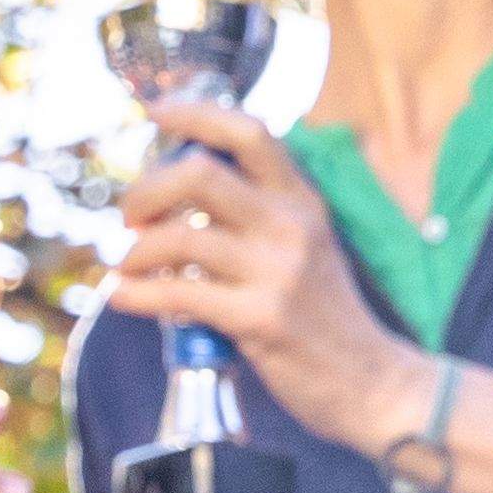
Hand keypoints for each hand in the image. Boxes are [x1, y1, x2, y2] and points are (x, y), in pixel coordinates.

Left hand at [103, 97, 440, 458]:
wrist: (372, 382)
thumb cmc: (325, 315)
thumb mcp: (306, 245)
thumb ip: (259, 213)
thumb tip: (181, 188)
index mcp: (302, 201)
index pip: (249, 133)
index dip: (195, 114)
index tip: (154, 110)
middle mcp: (291, 226)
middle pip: (200, 173)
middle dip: (146, 189)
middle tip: (128, 214)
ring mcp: (277, 272)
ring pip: (179, 237)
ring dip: (134, 249)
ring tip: (124, 262)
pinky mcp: (260, 319)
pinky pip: (177, 295)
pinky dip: (135, 293)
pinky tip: (120, 294)